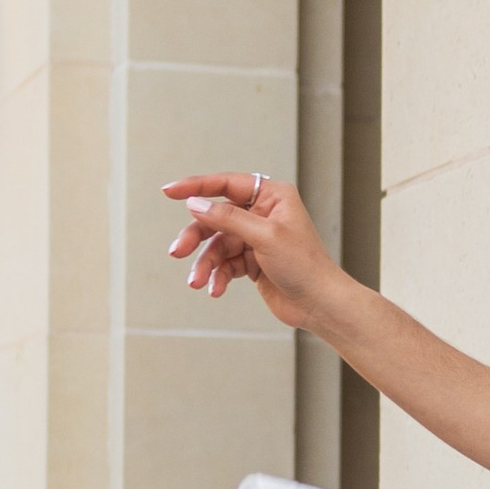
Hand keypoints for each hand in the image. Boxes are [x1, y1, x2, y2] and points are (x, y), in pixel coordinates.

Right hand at [161, 170, 342, 331]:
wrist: (320, 304)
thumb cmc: (304, 266)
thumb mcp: (265, 236)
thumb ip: (228, 219)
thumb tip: (195, 204)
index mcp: (272, 197)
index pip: (227, 184)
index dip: (196, 186)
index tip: (169, 192)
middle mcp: (262, 214)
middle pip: (216, 218)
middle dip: (196, 237)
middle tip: (177, 252)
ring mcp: (256, 238)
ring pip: (218, 245)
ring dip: (205, 264)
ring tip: (197, 281)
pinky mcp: (252, 262)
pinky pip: (225, 264)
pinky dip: (218, 276)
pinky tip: (215, 290)